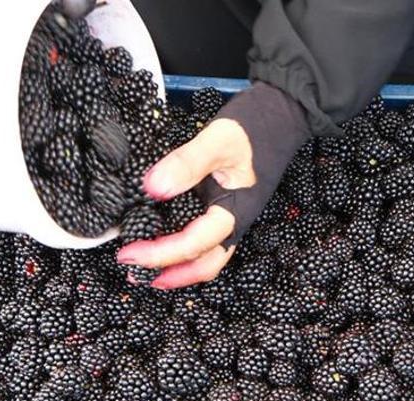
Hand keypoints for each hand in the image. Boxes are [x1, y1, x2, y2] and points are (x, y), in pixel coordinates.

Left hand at [116, 82, 310, 288]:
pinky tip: (163, 238)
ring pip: (208, 257)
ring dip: (178, 267)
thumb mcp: (218, 139)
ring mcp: (232, 215)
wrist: (285, 112)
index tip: (128, 252)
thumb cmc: (256, 126)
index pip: (193, 245)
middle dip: (170, 274)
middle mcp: (235, 221)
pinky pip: (206, 238)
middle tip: (133, 272)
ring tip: (146, 267)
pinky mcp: (227, 206)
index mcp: (234, 212)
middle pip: (205, 265)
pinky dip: (184, 248)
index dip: (159, 254)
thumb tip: (151, 189)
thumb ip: (186, 163)